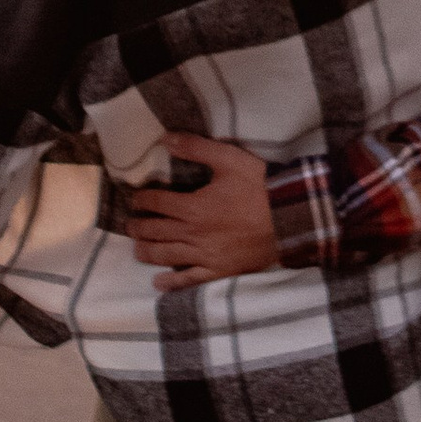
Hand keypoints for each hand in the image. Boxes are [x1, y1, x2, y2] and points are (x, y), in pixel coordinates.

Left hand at [129, 137, 283, 286]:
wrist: (290, 217)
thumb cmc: (260, 186)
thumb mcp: (228, 159)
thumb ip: (195, 148)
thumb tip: (165, 139)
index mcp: (193, 207)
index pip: (156, 203)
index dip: (141, 200)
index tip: (135, 199)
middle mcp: (193, 234)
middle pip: (155, 231)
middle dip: (138, 227)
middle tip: (130, 224)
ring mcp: (205, 255)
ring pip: (166, 256)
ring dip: (147, 252)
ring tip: (137, 248)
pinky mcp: (219, 270)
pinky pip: (190, 280)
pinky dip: (172, 282)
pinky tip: (159, 282)